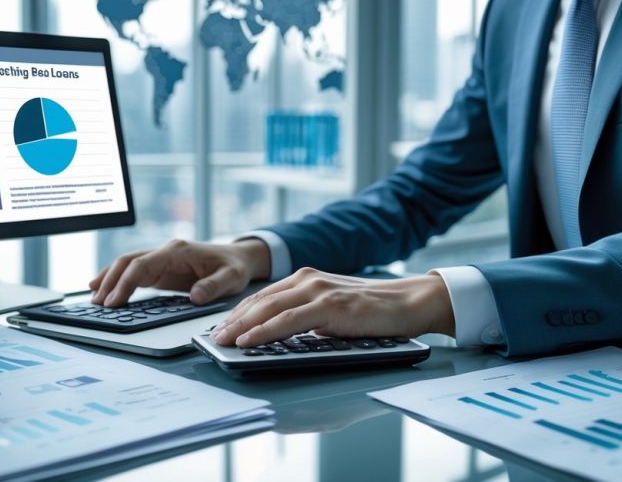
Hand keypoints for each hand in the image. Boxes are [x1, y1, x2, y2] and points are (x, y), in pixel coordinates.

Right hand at [89, 239, 270, 306]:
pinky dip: (118, 280)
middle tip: (98, 303)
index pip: (143, 264)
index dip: (126, 282)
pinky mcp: (160, 269)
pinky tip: (105, 291)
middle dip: (110, 280)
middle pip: (129, 261)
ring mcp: (161, 259)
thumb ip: (213, 286)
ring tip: (94, 298)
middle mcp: (166, 252)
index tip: (114, 301)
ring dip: (109, 279)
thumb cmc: (234, 267)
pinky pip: (134, 271)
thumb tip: (195, 295)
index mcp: (178, 251)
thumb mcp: (231, 278)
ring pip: (127, 264)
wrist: (238, 258)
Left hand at [210, 268, 454, 346]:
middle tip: (212, 338)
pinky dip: (264, 331)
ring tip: (222, 342)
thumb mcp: (332, 311)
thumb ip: (309, 317)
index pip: (263, 296)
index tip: (220, 328)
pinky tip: (249, 341)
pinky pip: (288, 321)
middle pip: (259, 301)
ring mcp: (318, 290)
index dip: (238, 313)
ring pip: (268, 309)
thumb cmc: (373, 311)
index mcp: (306, 279)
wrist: (409, 302)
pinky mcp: (329, 305)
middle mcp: (307, 279)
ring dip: (241, 327)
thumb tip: (284, 335)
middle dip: (232, 321)